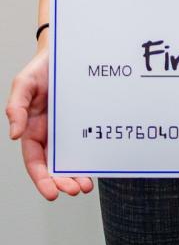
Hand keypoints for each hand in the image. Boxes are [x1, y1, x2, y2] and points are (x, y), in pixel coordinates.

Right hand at [7, 46, 92, 199]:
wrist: (68, 50)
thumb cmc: (42, 67)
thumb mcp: (23, 84)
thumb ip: (15, 108)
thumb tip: (13, 135)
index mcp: (32, 129)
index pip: (35, 161)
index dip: (41, 178)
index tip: (52, 193)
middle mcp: (50, 132)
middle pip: (54, 165)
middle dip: (62, 181)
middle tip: (75, 190)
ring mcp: (69, 128)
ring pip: (72, 157)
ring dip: (77, 174)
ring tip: (86, 187)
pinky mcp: (86, 120)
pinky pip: (88, 141)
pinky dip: (91, 156)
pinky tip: (99, 166)